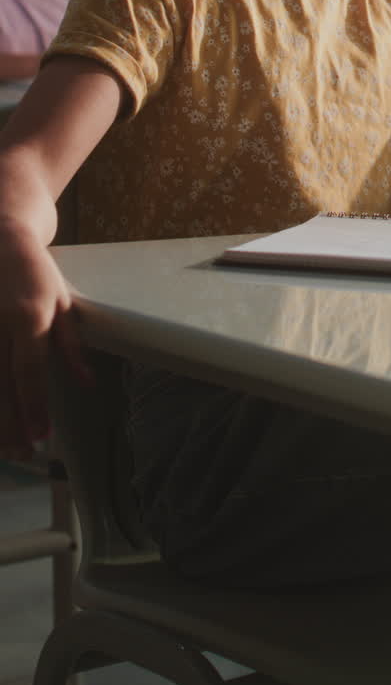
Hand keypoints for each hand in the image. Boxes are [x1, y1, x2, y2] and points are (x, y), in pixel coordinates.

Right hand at [0, 226, 72, 456]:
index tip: (41, 435)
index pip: (31, 369)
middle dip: (11, 422)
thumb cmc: (35, 270)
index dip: (34, 405)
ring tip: (5, 445)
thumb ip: (71, 346)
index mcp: (30, 314)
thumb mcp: (62, 302)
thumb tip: (86, 382)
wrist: (0, 232)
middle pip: (1, 382)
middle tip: (22, 452)